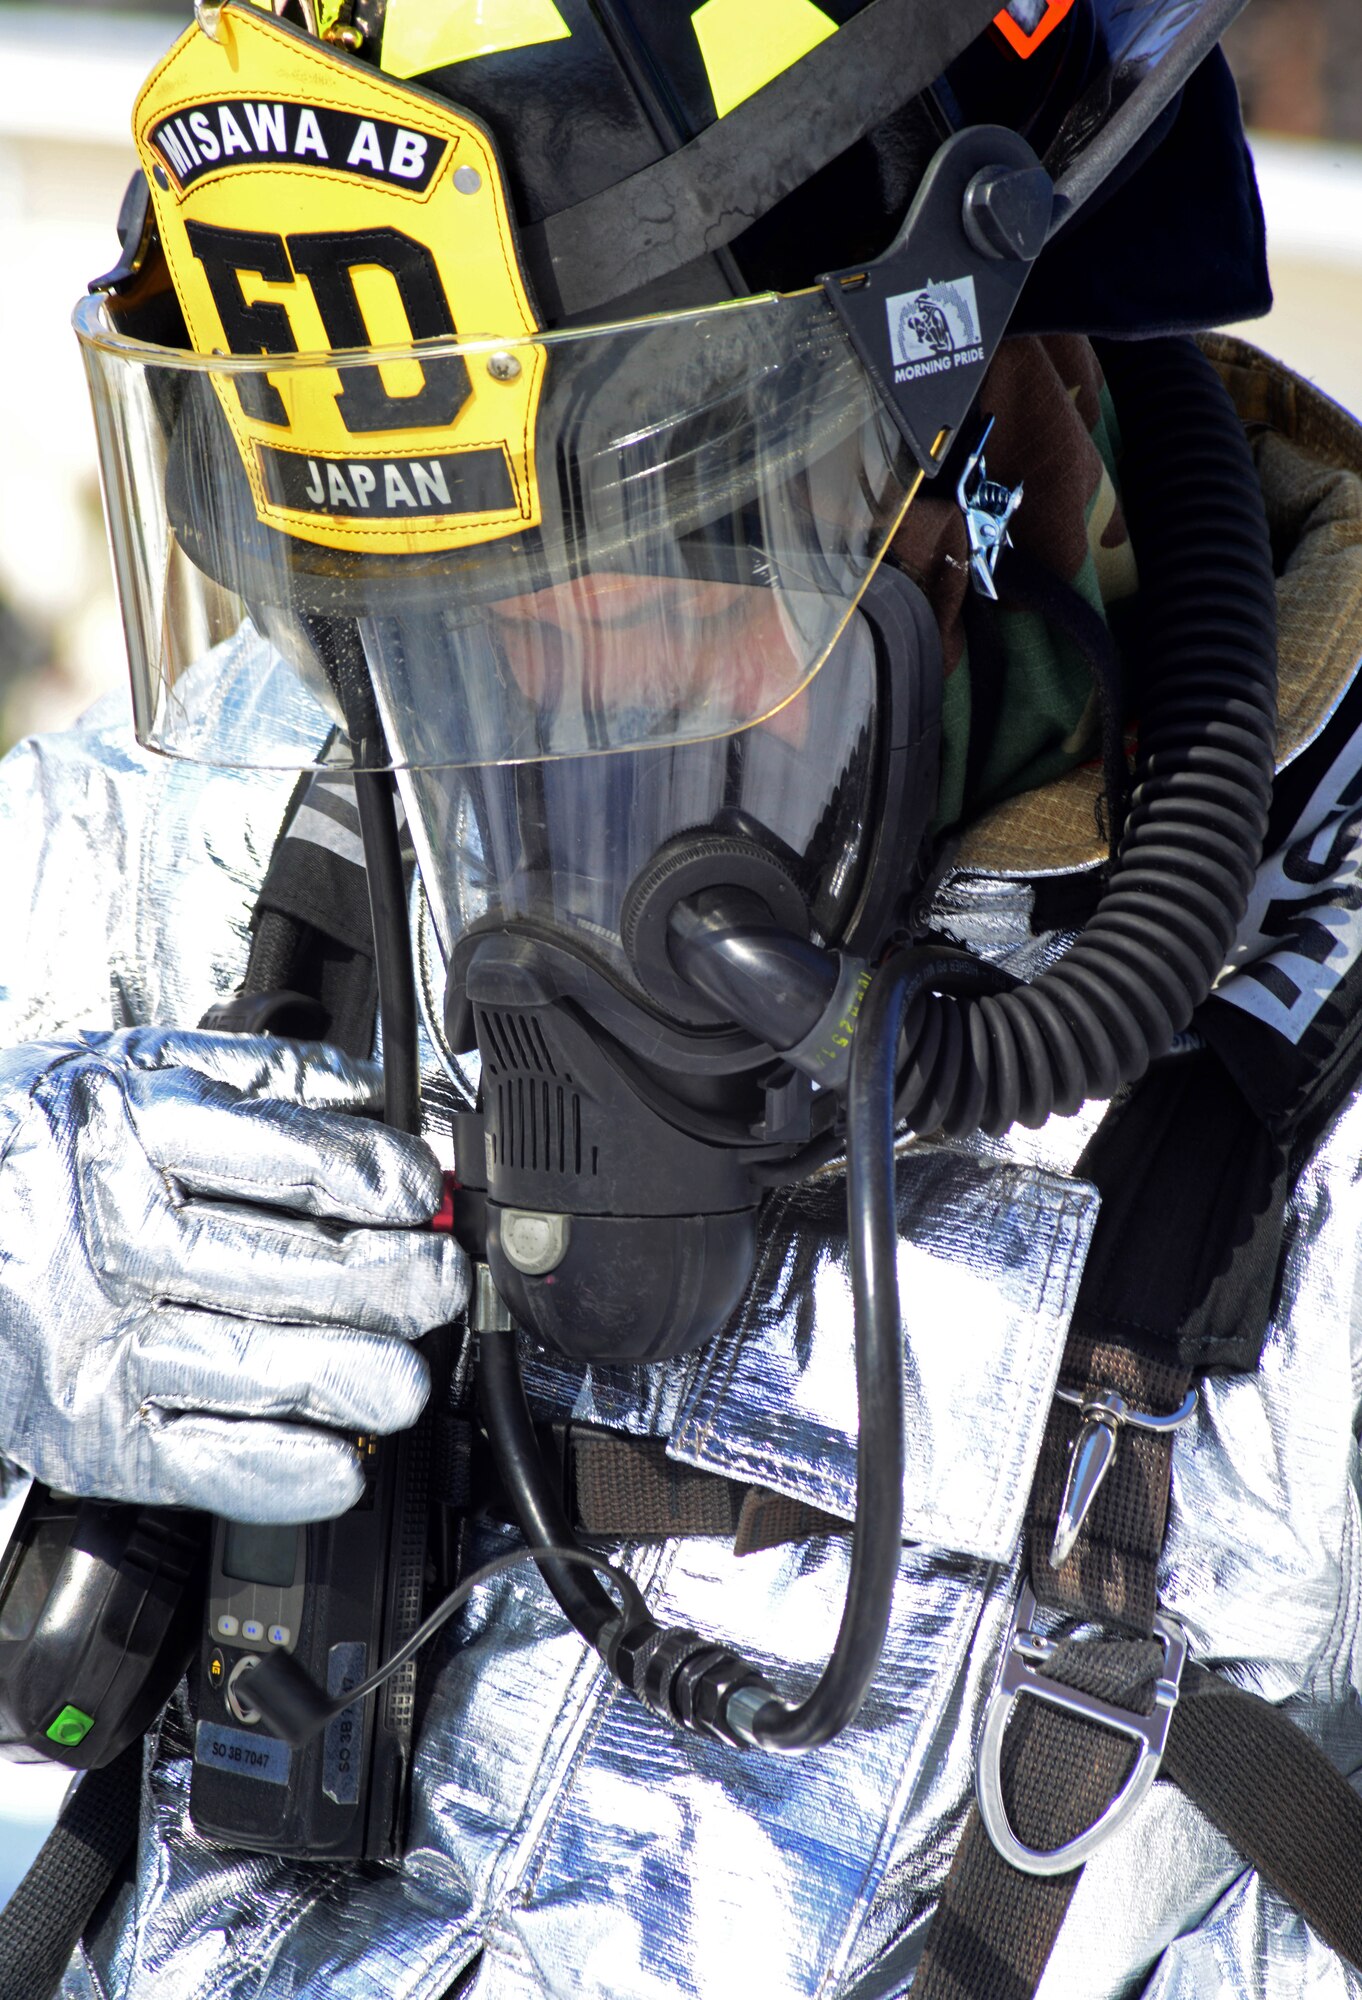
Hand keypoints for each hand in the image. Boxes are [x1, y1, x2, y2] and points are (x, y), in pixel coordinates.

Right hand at [0, 1027, 466, 1520]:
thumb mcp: (137, 1069)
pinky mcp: (83, 1429)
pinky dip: (272, 1471)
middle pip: (260, 1264)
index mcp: (122, 1125)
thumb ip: (259, 1076)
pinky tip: (338, 1464)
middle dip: (374, 1280)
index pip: (262, 1152)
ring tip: (405, 1381)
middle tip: (438, 1284)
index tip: (418, 1191)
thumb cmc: (48, 1144)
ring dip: (338, 1378)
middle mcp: (102, 1234)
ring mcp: (88, 1338)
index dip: (358, 1174)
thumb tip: (375, 1090)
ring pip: (234, 1363)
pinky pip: (186, 1459)